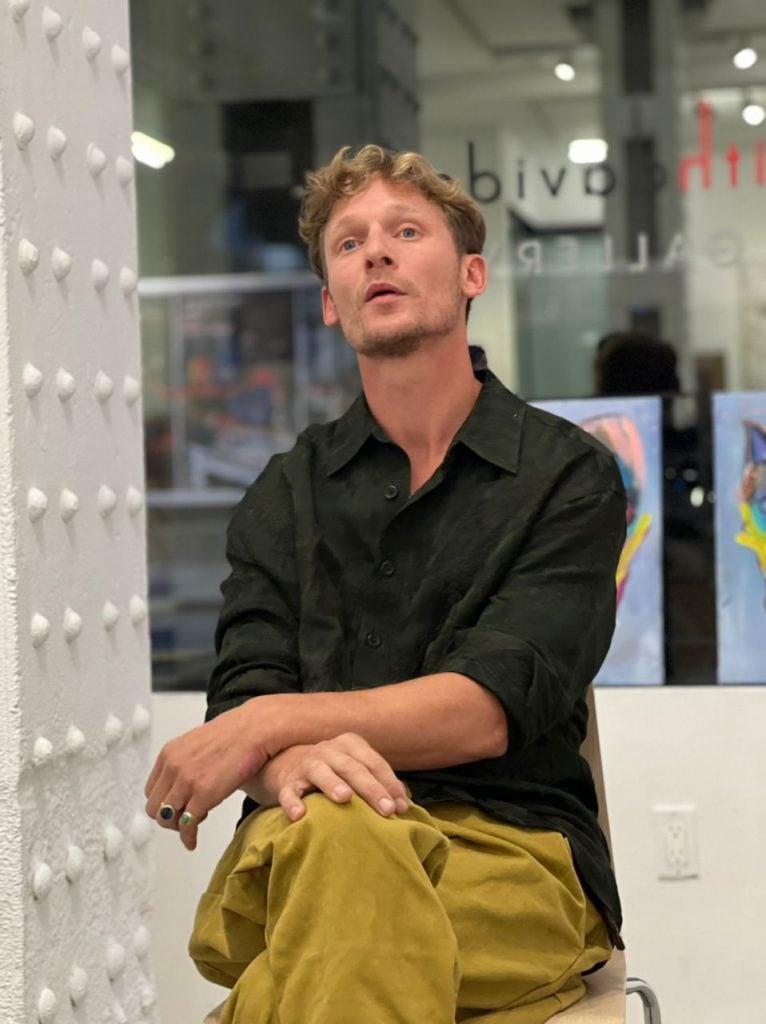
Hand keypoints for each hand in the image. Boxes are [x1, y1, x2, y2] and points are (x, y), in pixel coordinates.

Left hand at [145, 700, 272, 850]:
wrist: (255, 729)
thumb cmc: (234, 734)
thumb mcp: (197, 743)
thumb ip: (184, 761)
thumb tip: (182, 780)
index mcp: (169, 754)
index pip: (151, 791)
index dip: (163, 803)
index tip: (176, 807)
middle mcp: (173, 767)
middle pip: (154, 808)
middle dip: (168, 817)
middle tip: (184, 819)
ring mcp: (187, 782)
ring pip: (166, 819)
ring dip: (178, 827)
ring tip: (194, 824)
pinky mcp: (204, 795)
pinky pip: (186, 825)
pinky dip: (188, 838)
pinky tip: (192, 842)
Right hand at [257, 732, 409, 821]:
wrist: (289, 766)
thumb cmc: (334, 771)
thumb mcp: (356, 768)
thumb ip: (378, 781)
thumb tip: (403, 804)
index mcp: (349, 744)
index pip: (373, 762)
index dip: (389, 783)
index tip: (401, 806)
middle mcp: (328, 750)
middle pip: (352, 767)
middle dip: (371, 788)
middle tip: (386, 810)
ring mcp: (306, 765)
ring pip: (320, 771)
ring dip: (332, 784)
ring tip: (345, 798)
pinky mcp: (287, 783)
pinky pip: (288, 792)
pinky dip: (292, 802)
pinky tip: (299, 815)